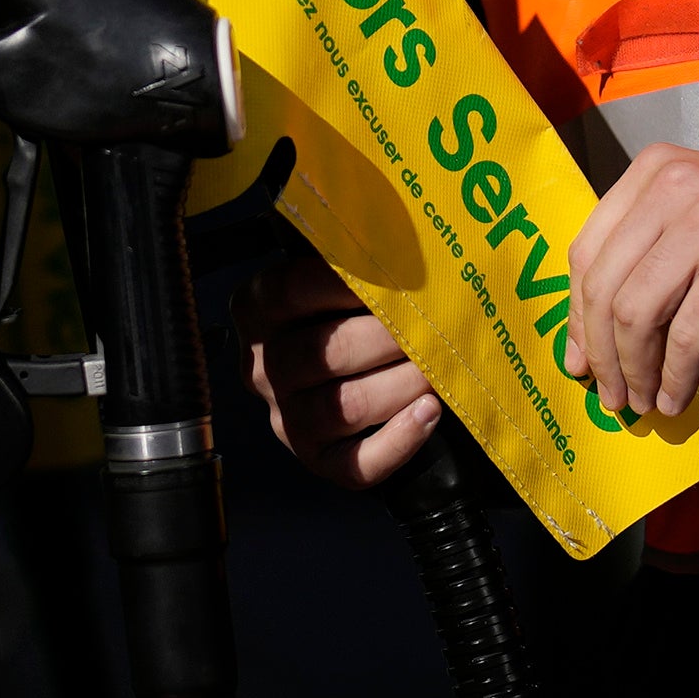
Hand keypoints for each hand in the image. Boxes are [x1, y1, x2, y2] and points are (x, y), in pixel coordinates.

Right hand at [242, 251, 440, 489]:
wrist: (364, 376)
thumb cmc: (352, 314)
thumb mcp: (337, 280)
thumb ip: (350, 260)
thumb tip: (396, 235)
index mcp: (258, 313)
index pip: (290, 292)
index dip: (345, 284)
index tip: (395, 275)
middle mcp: (262, 368)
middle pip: (321, 353)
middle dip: (386, 338)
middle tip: (434, 323)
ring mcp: (287, 419)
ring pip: (342, 407)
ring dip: (400, 385)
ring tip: (441, 366)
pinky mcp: (319, 460)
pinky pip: (356, 462)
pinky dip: (398, 439)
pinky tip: (430, 411)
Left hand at [562, 148, 698, 423]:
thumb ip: (647, 254)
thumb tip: (585, 334)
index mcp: (657, 167)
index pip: (587, 248)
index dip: (576, 314)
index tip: (580, 359)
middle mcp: (676, 184)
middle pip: (604, 284)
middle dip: (601, 352)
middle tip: (610, 395)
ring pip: (636, 313)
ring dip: (635, 371)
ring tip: (644, 403)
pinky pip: (685, 338)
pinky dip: (675, 379)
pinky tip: (678, 399)